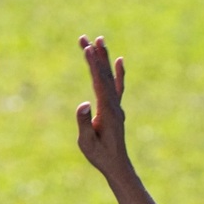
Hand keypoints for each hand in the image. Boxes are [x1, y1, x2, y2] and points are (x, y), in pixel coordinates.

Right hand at [74, 36, 131, 179]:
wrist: (117, 165)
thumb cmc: (99, 156)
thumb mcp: (87, 142)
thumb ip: (84, 123)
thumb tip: (83, 104)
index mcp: (107, 111)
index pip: (99, 83)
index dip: (93, 65)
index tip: (87, 48)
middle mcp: (115, 104)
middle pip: (104, 75)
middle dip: (94, 55)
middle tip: (84, 37)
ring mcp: (117, 106)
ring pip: (110, 77)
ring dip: (103, 59)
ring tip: (98, 40)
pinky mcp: (116, 109)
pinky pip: (118, 87)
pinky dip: (118, 73)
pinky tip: (120, 61)